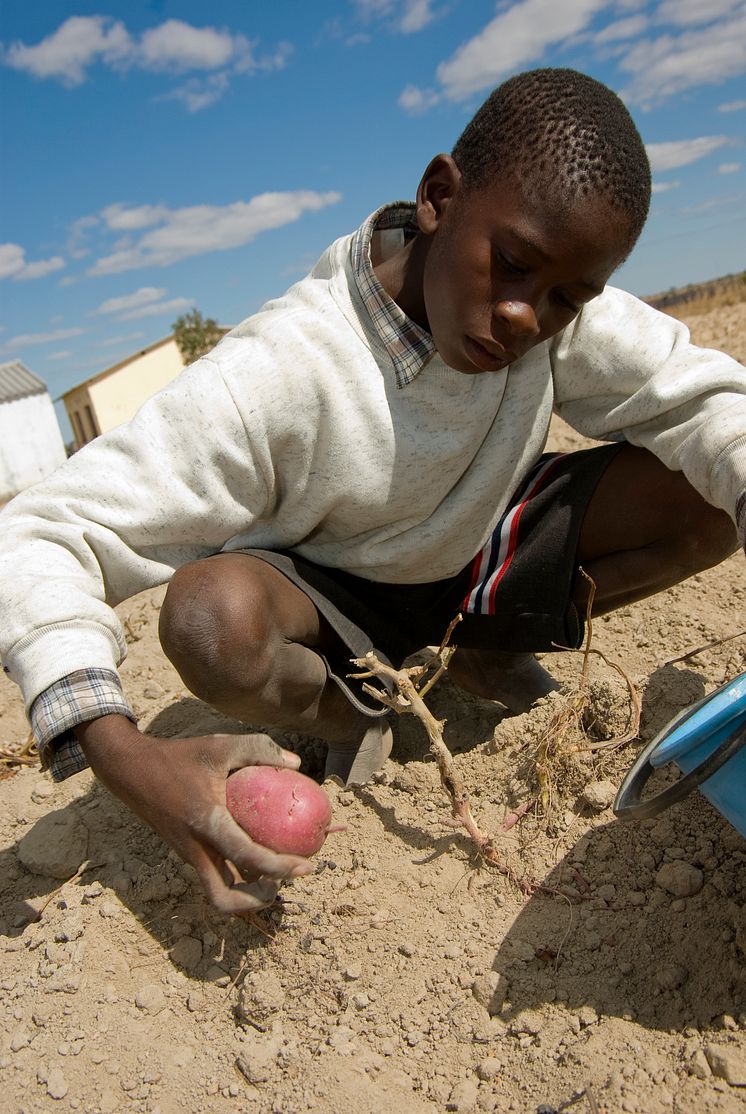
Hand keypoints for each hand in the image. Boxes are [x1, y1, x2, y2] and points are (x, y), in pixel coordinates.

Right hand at [76, 716, 313, 914]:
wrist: (131, 770)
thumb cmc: (178, 757)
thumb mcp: (219, 746)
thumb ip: (259, 749)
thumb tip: (295, 764)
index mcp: (206, 823)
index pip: (246, 856)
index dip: (279, 867)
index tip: (307, 867)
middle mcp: (195, 848)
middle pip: (224, 900)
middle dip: (257, 901)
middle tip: (284, 883)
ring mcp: (188, 855)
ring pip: (217, 893)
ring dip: (246, 894)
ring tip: (275, 875)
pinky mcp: (186, 853)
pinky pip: (213, 876)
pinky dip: (236, 877)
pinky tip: (256, 855)